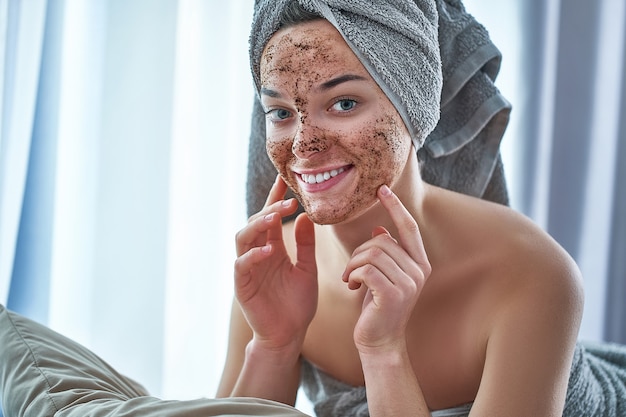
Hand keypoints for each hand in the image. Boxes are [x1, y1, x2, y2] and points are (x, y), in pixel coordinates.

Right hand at [234, 175, 317, 352]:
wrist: (289, 335)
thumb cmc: (297, 305)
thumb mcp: (307, 270)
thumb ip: (306, 245)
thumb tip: (306, 216)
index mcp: (273, 249)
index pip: (271, 218)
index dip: (275, 199)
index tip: (284, 180)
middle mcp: (258, 255)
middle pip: (256, 223)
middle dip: (270, 208)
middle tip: (289, 200)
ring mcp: (248, 269)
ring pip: (243, 238)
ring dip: (257, 226)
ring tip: (274, 217)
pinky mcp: (243, 286)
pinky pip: (242, 265)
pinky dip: (252, 255)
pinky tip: (268, 250)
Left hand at [342, 185, 430, 352]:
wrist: (380, 340)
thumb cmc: (378, 306)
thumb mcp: (382, 275)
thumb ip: (386, 253)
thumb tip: (381, 229)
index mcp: (420, 263)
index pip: (409, 227)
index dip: (395, 206)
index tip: (381, 189)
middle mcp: (419, 271)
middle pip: (382, 241)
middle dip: (359, 252)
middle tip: (351, 270)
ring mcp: (409, 283)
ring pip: (371, 253)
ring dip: (353, 264)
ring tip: (350, 278)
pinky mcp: (393, 294)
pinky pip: (366, 269)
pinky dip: (352, 274)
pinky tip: (351, 286)